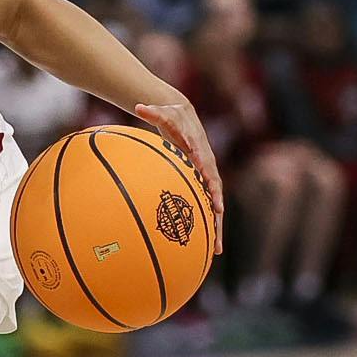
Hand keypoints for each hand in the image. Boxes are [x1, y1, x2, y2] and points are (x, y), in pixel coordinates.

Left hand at [133, 101, 225, 255]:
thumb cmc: (173, 117)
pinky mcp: (200, 186)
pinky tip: (207, 249)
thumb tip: (138, 106)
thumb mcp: (164, 112)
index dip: (210, 181)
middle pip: (215, 191)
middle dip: (217, 208)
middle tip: (217, 225)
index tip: (213, 195)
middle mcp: (207, 168)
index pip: (207, 167)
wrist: (186, 120)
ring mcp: (205, 179)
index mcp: (201, 153)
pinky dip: (207, 226)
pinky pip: (205, 208)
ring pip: (213, 205)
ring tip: (216, 250)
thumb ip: (152, 112)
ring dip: (216, 227)